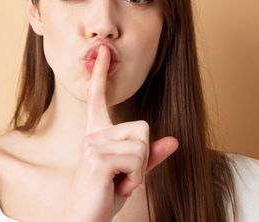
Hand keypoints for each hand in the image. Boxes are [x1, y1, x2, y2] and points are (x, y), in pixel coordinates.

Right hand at [61, 45, 179, 221]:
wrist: (84, 220)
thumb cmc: (103, 198)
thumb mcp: (131, 175)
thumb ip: (150, 157)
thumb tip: (174, 141)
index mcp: (96, 135)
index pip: (99, 100)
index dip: (101, 75)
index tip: (103, 52)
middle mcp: (92, 136)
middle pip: (143, 128)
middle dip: (143, 158)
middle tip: (123, 177)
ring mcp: (92, 145)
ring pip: (143, 145)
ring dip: (139, 171)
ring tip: (118, 183)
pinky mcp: (98, 159)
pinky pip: (138, 160)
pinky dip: (135, 179)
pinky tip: (116, 187)